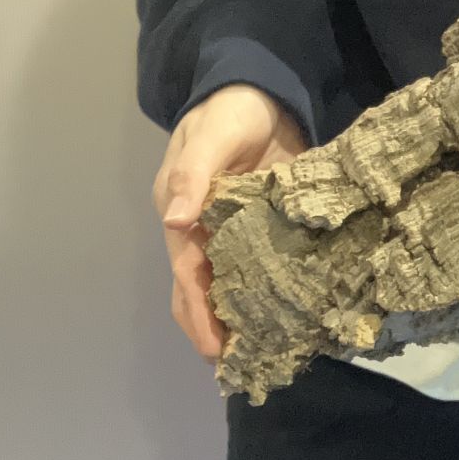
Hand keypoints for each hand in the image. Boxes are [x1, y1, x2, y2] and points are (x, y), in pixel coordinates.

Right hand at [150, 84, 308, 362]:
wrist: (263, 89)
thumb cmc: (232, 110)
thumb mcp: (214, 134)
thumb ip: (195, 174)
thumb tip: (175, 220)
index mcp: (182, 210)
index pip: (187, 273)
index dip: (199, 313)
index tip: (216, 349)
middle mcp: (201, 227)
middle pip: (199, 289)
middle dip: (212, 330)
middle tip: (238, 370)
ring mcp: (231, 229)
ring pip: (227, 284)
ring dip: (236, 319)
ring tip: (257, 357)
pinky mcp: (264, 226)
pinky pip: (259, 267)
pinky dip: (264, 295)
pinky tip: (283, 318)